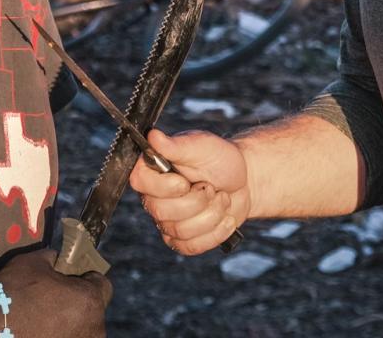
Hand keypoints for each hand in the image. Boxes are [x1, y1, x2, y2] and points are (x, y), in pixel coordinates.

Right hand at [0, 249, 110, 337]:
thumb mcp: (34, 262)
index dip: (88, 278)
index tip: (73, 277)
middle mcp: (93, 329)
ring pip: (82, 330)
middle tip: (56, 299)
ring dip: (70, 323)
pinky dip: (59, 335)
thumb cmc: (15, 291)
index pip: (103, 285)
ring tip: (46, 319)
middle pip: (93, 310)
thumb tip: (57, 258)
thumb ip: (53, 258)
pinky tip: (40, 330)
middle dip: (79, 303)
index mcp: (90, 300)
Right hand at [128, 129, 249, 254]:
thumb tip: (153, 136)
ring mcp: (167, 221)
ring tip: (221, 198)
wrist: (243, 180)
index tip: (185, 182)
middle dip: (196, 201)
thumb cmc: (219, 159)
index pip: (139, 182)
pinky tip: (226, 219)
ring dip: (211, 215)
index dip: (164, 187)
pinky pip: (190, 246)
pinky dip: (215, 233)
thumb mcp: (202, 146)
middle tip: (212, 187)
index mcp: (153, 170)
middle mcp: (154, 197)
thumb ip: (177, 145)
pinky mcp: (182, 239)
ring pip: (180, 231)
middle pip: (161, 212)